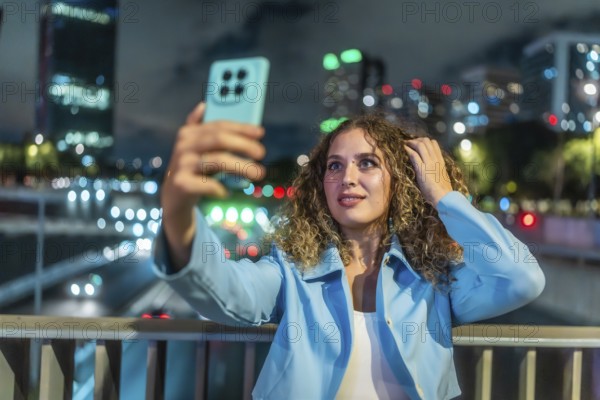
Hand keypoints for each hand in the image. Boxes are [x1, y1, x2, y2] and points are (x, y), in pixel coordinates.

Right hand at [160, 102, 265, 268]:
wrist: (173, 198)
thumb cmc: (192, 170)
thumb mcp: (196, 148)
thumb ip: (202, 129)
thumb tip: (203, 104)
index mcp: (189, 133)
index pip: (219, 125)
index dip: (241, 127)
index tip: (260, 132)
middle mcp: (183, 145)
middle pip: (219, 139)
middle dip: (244, 144)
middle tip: (262, 153)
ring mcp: (181, 164)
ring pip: (217, 161)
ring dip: (241, 167)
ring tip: (258, 173)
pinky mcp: (181, 184)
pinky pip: (207, 184)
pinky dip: (220, 188)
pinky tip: (227, 192)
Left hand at [404, 138, 452, 207]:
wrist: (444, 197)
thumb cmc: (443, 191)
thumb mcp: (441, 177)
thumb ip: (436, 170)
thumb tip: (431, 170)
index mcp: (440, 161)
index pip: (434, 144)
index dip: (425, 141)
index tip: (417, 143)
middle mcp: (435, 160)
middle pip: (426, 141)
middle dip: (416, 139)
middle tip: (409, 142)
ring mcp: (429, 163)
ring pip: (420, 145)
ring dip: (411, 143)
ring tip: (405, 143)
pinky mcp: (422, 169)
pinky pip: (414, 155)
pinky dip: (408, 150)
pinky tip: (403, 149)